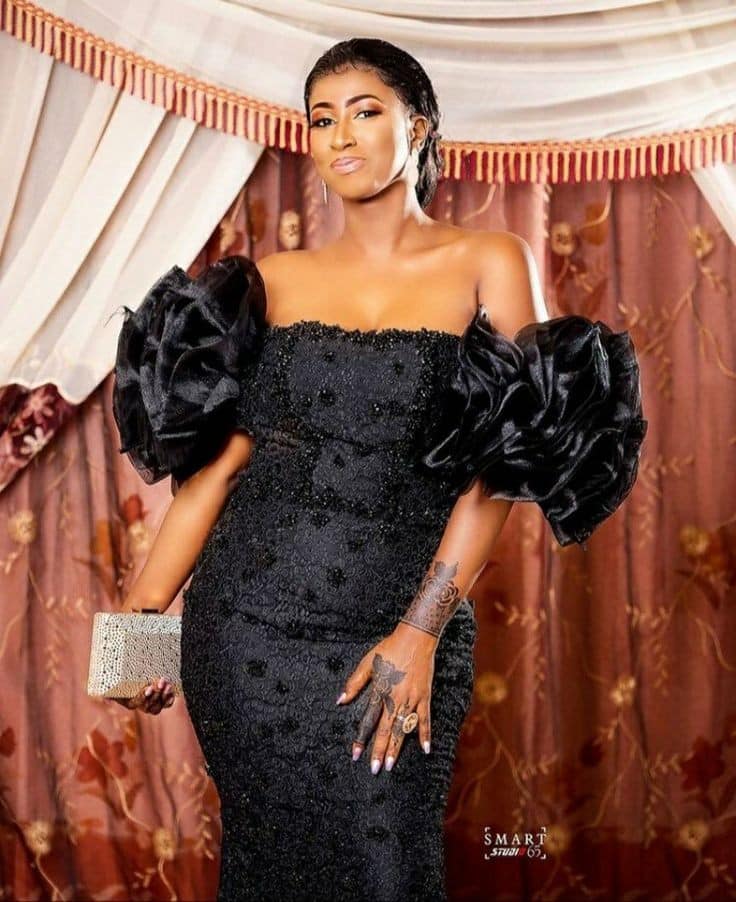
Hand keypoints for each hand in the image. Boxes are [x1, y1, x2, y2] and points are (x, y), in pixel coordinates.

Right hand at [109, 678, 175, 714]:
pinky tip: (171, 690)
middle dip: (155, 695)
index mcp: (127, 701)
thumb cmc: (122, 674)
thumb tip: (105, 697)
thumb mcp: (112, 680)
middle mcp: (140, 704)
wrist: (135, 666)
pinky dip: (170, 698)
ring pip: (158, 706)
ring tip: (167, 686)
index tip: (147, 688)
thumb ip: (108, 688)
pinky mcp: (161, 696)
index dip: (142, 698)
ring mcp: (152, 701)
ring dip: (164, 697)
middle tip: (159, 683)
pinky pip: (167, 703)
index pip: (134, 703)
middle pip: (148, 707)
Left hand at [336, 622, 436, 773]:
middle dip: (378, 751)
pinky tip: (425, 750)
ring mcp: (411, 699)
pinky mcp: (424, 696)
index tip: (356, 754)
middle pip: (385, 729)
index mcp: (380, 690)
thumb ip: (354, 682)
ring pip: (402, 728)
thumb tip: (340, 700)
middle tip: (374, 769)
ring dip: (396, 748)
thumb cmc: (390, 649)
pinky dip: (425, 734)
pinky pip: (424, 719)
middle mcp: (395, 698)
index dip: (361, 738)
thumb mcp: (368, 661)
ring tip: (390, 765)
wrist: (416, 638)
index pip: (368, 720)